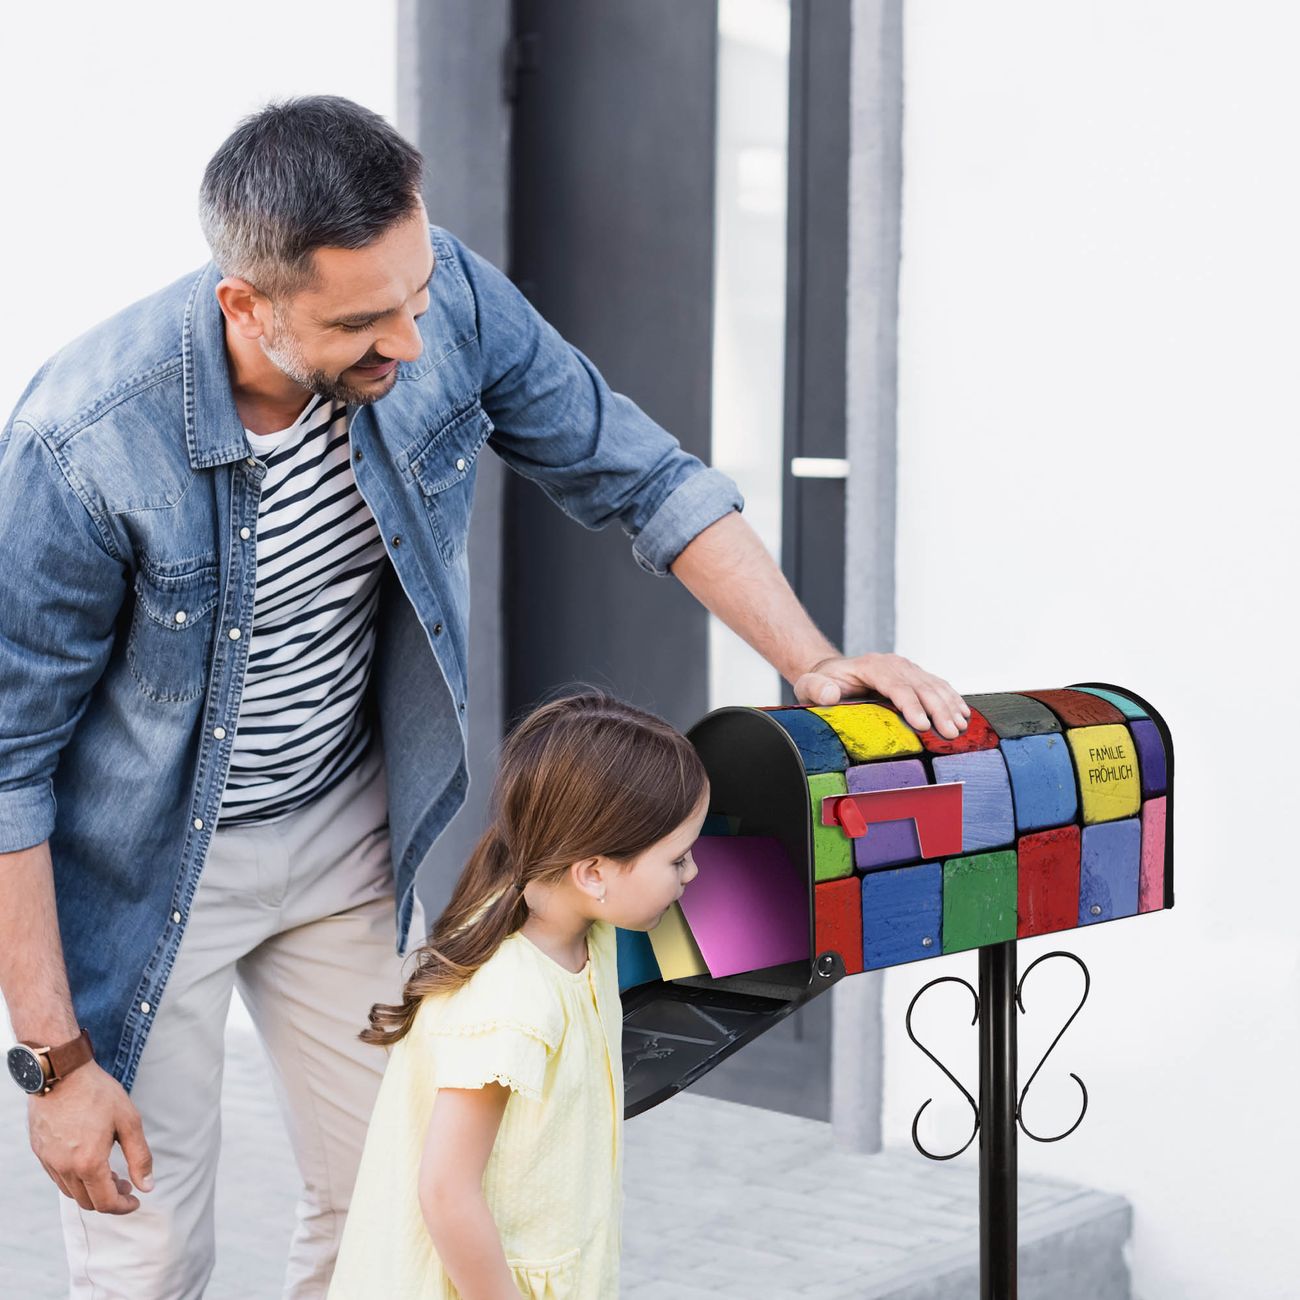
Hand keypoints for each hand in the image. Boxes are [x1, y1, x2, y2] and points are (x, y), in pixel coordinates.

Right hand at [28, 1060, 153, 1213]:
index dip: (123, 1207)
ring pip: (71, 1192)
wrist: (62, 1074)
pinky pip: (58, 1178)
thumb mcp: (129, 1121)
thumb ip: (139, 1157)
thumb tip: (147, 1186)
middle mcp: (65, 1168)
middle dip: (110, 1199)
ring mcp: (50, 1162)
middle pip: (87, 1202)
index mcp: (89, 1163)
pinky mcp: (40, 1153)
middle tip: (125, 1184)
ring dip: (92, 1190)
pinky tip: (88, 1162)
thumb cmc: (98, 1094)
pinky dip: (76, 1179)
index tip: (135, 1200)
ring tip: (110, 1173)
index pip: (105, 1202)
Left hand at [793, 652, 970, 738]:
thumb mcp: (810, 686)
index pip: (896, 685)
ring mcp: (907, 669)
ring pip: (934, 685)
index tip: (923, 725)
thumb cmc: (822, 683)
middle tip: (950, 733)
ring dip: (950, 706)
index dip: (911, 705)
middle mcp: (893, 664)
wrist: (831, 673)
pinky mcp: (915, 676)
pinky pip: (938, 686)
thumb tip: (830, 694)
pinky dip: (952, 699)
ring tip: (960, 728)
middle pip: (921, 686)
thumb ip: (817, 689)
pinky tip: (963, 715)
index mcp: (871, 666)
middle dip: (938, 710)